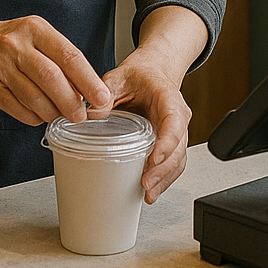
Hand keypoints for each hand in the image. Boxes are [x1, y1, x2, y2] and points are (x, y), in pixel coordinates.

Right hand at [0, 14, 111, 126]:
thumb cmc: (10, 41)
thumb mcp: (36, 36)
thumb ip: (60, 58)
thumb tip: (87, 90)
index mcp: (35, 29)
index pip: (68, 55)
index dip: (88, 80)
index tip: (102, 98)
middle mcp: (16, 45)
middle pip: (51, 78)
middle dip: (71, 101)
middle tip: (81, 116)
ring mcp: (0, 66)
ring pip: (34, 98)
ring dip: (52, 112)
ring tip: (61, 116)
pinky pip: (18, 109)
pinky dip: (34, 117)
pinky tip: (40, 115)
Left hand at [90, 55, 191, 203]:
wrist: (152, 72)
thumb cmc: (139, 74)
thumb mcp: (118, 77)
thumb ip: (106, 93)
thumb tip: (89, 115)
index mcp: (169, 98)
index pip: (174, 123)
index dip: (166, 144)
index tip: (154, 159)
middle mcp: (177, 117)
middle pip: (178, 148)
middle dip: (163, 170)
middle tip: (146, 185)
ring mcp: (176, 132)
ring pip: (178, 160)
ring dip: (165, 179)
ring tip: (148, 194)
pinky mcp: (168, 143)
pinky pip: (172, 163)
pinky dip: (163, 179)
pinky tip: (150, 191)